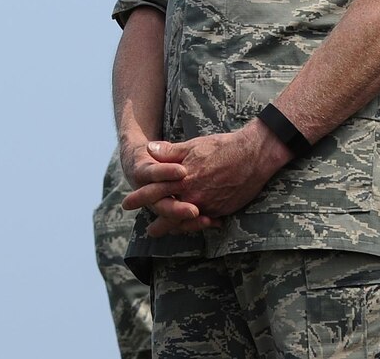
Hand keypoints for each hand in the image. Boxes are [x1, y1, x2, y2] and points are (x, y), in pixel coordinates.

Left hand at [125, 122, 288, 232]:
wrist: (253, 154)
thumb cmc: (221, 147)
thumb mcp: (192, 146)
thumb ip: (169, 152)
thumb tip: (149, 149)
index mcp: (182, 178)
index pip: (154, 191)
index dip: (139, 198)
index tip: (126, 204)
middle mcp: (193, 195)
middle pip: (169, 213)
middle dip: (157, 223)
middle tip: (148, 232)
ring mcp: (209, 204)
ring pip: (187, 221)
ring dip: (176, 227)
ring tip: (168, 232)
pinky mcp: (223, 210)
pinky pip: (207, 221)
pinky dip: (198, 224)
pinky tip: (194, 226)